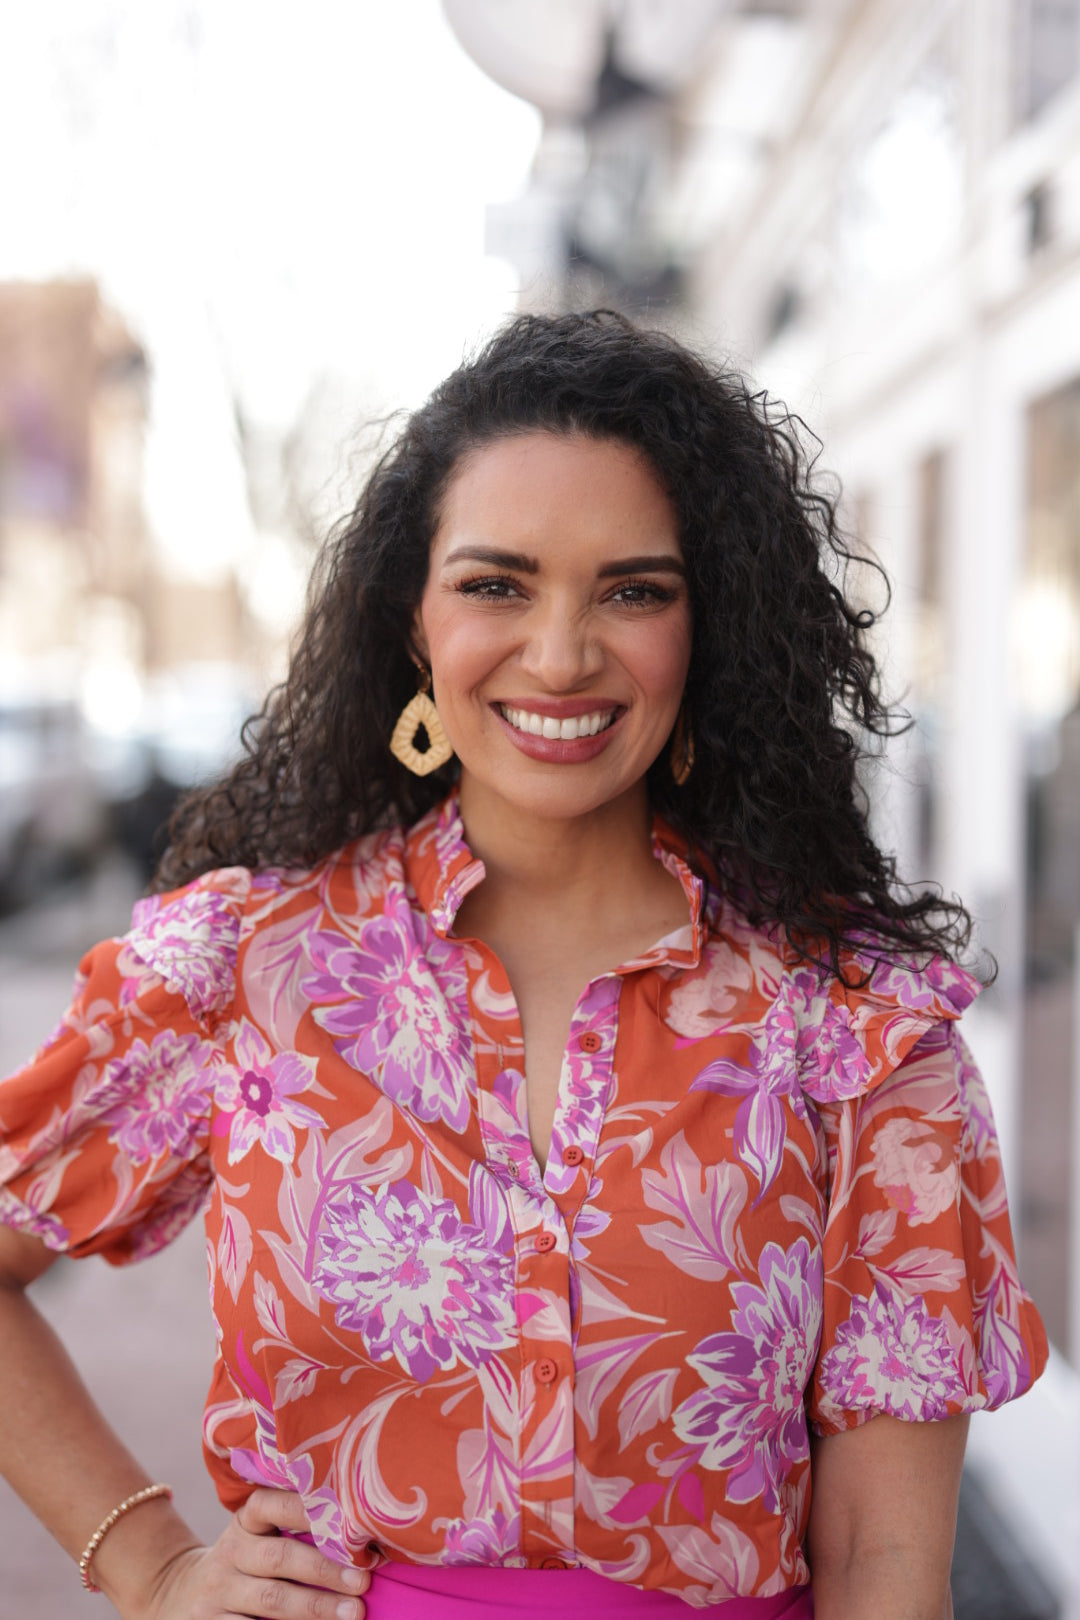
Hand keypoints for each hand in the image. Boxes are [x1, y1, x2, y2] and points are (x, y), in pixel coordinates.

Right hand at [142, 1489, 371, 1619]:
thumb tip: (365, 1533)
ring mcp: (219, 1591)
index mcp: (246, 1521)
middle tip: (363, 1580)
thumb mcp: (259, 1536)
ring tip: (353, 1613)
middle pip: (280, 1556)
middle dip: (325, 1568)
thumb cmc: (246, 1561)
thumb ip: (298, 1527)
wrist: (180, 1595)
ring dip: (315, 1606)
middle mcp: (231, 1552)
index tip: (351, 1521)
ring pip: (271, 1598)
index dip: (309, 1509)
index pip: (272, 1503)